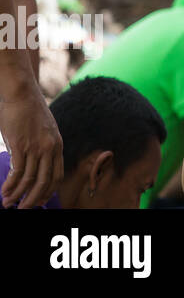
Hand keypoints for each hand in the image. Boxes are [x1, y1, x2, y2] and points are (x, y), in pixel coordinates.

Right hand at [0, 78, 62, 208]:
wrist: (22, 94)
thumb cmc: (29, 112)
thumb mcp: (43, 131)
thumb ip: (41, 147)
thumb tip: (31, 164)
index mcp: (58, 145)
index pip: (57, 175)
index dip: (48, 192)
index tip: (38, 202)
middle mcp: (50, 148)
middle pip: (44, 182)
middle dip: (32, 199)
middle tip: (22, 209)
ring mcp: (36, 147)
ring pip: (29, 179)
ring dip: (17, 194)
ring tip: (8, 203)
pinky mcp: (21, 145)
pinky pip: (17, 171)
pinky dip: (11, 184)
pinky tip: (4, 191)